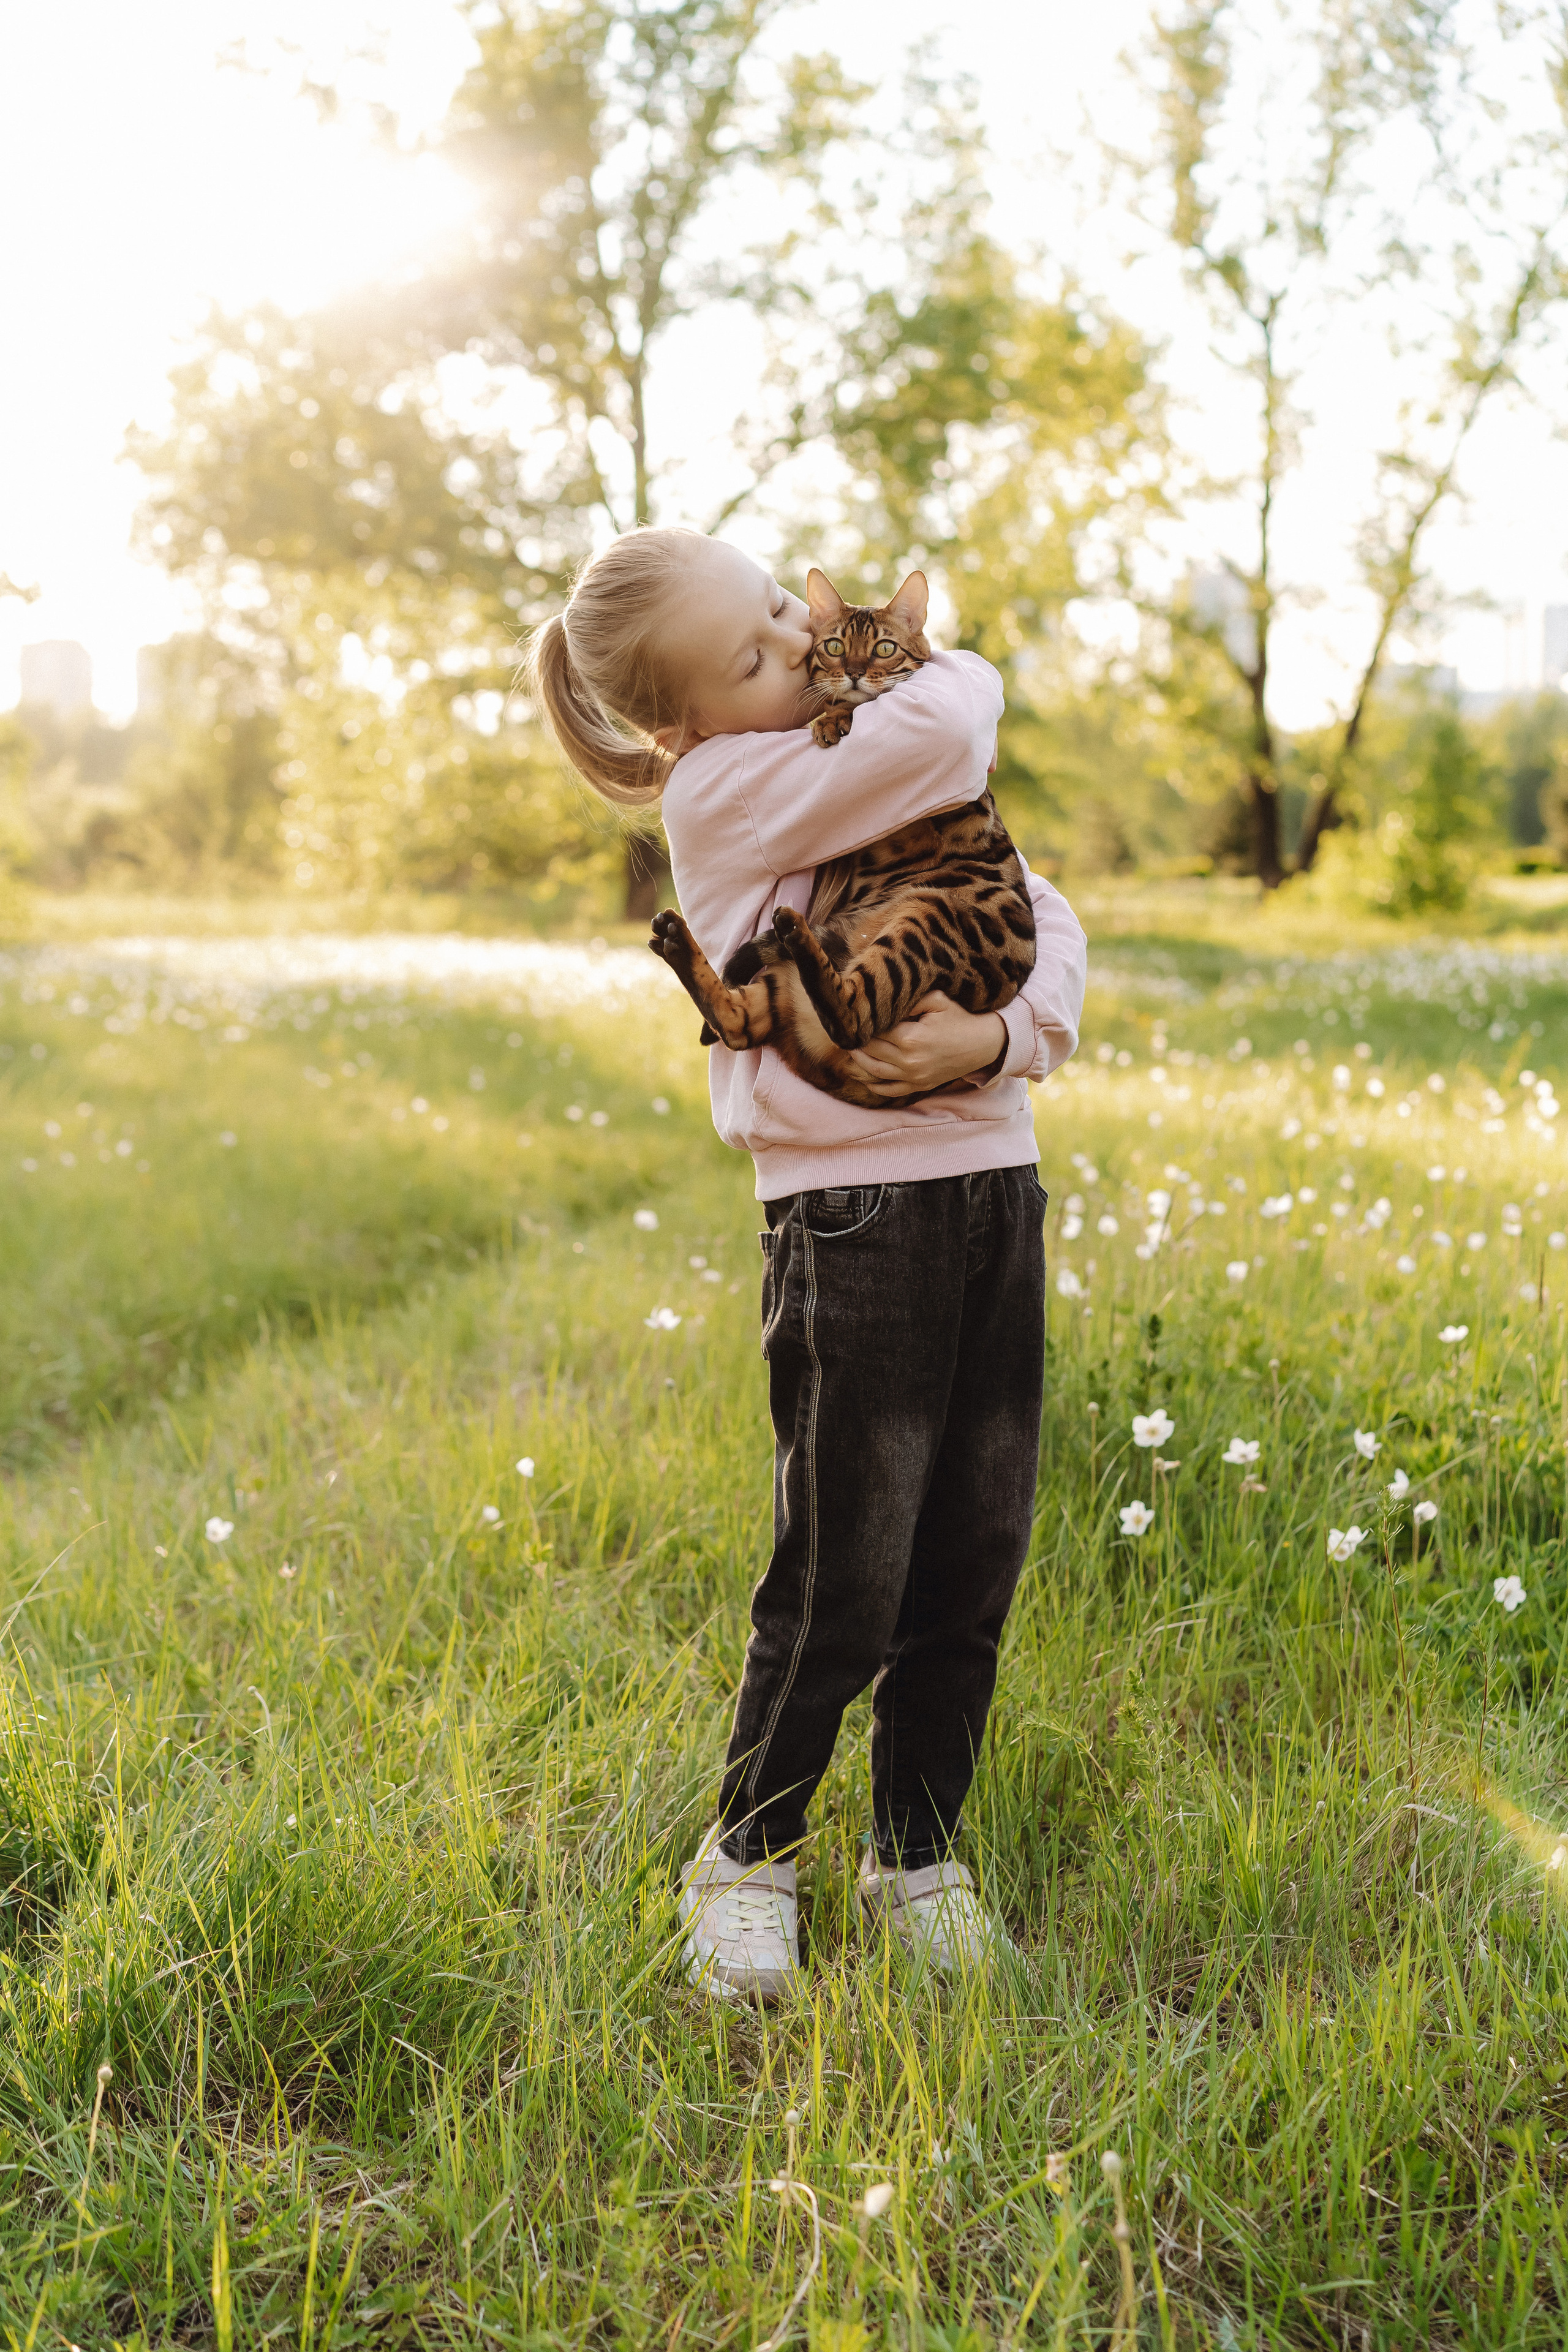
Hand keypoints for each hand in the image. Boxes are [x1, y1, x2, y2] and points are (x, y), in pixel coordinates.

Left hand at [848, 992, 1006, 1098]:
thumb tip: (884, 1002)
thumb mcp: (937, 1000)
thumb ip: (909, 999)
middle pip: (870, 1051)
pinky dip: (874, 1085)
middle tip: (846, 1030)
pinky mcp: (919, 1086)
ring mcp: (913, 1077)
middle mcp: (909, 1062)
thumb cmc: (960, 1019)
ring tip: (851, 1048)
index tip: (853, 1016)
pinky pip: (890, 1090)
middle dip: (857, 1041)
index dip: (862, 1024)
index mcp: (911, 1038)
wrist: (983, 1045)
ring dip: (859, 1061)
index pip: (874, 1031)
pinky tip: (865, 1076)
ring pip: (875, 1071)